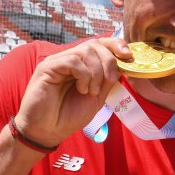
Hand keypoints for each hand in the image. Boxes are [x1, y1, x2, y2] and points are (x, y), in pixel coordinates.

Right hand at [13, 37, 130, 146]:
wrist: (47, 131)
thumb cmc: (68, 116)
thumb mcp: (96, 98)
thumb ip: (107, 80)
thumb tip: (122, 65)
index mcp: (81, 64)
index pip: (100, 44)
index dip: (116, 44)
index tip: (128, 55)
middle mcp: (68, 59)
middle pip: (95, 44)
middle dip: (108, 62)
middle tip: (108, 82)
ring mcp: (57, 61)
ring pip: (85, 51)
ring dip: (96, 73)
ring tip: (91, 92)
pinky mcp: (47, 67)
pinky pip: (72, 61)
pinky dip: (83, 76)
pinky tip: (81, 90)